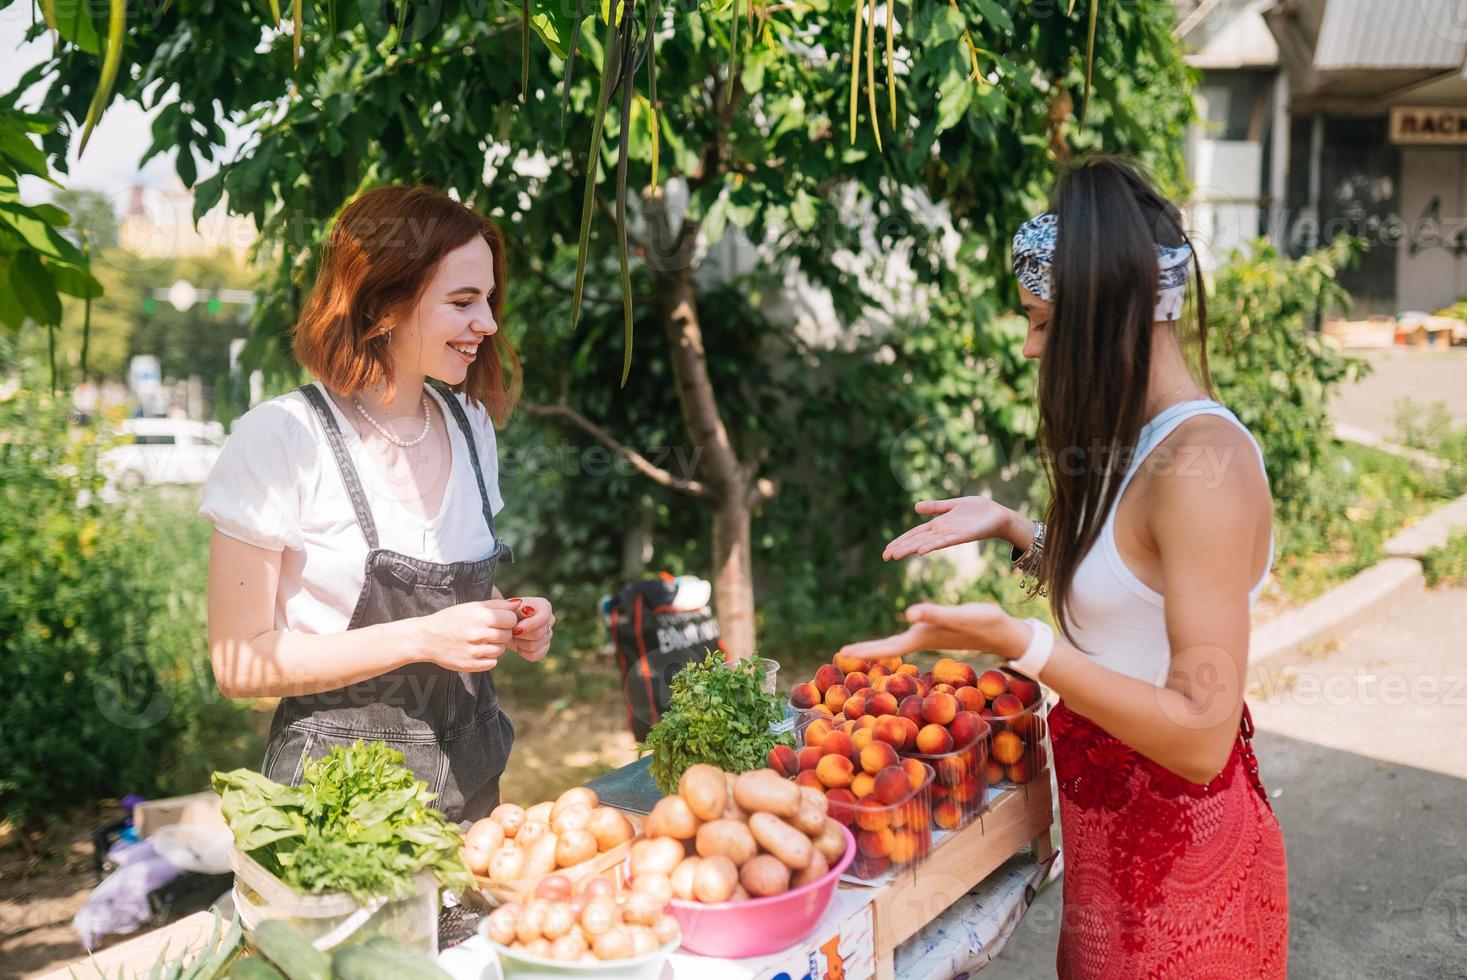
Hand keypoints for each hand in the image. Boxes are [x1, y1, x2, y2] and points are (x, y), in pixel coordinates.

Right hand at [417, 599, 520, 671]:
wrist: (426, 638)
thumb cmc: (452, 619)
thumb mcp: (471, 607)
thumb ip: (496, 605)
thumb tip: (519, 604)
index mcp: (479, 616)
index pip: (511, 619)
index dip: (507, 619)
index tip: (499, 620)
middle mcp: (477, 633)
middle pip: (508, 635)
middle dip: (502, 633)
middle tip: (489, 631)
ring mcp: (474, 651)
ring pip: (501, 650)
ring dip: (495, 645)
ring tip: (482, 640)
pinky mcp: (470, 665)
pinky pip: (492, 662)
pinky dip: (488, 657)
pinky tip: (477, 650)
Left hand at [506, 597, 554, 662]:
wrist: (505, 624)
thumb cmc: (506, 613)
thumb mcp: (508, 607)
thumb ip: (516, 606)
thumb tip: (527, 609)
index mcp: (544, 606)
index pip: (543, 618)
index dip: (529, 626)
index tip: (515, 629)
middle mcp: (550, 620)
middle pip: (538, 634)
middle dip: (521, 635)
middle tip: (511, 632)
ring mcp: (548, 635)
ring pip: (534, 646)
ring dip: (519, 643)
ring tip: (513, 637)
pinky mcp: (544, 648)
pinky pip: (534, 655)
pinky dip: (523, 652)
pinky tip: (518, 645)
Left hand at [837, 603, 1031, 660]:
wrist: (1006, 633)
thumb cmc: (984, 623)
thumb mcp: (959, 615)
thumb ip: (934, 614)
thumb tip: (908, 613)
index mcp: (922, 637)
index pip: (887, 647)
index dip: (866, 650)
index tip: (843, 652)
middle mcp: (923, 639)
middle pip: (888, 648)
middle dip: (866, 650)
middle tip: (843, 652)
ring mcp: (931, 638)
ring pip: (897, 644)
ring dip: (879, 647)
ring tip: (860, 649)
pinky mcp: (939, 633)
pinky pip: (909, 638)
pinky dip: (896, 640)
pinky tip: (896, 638)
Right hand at [882, 497, 1025, 560]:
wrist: (999, 516)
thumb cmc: (979, 510)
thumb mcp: (953, 505)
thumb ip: (936, 507)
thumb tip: (916, 507)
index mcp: (938, 525)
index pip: (915, 534)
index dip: (901, 541)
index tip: (887, 550)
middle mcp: (941, 532)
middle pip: (917, 540)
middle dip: (901, 548)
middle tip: (885, 557)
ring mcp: (950, 535)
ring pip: (926, 543)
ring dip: (911, 549)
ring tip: (896, 555)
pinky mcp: (962, 536)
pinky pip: (944, 542)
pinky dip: (932, 546)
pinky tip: (921, 551)